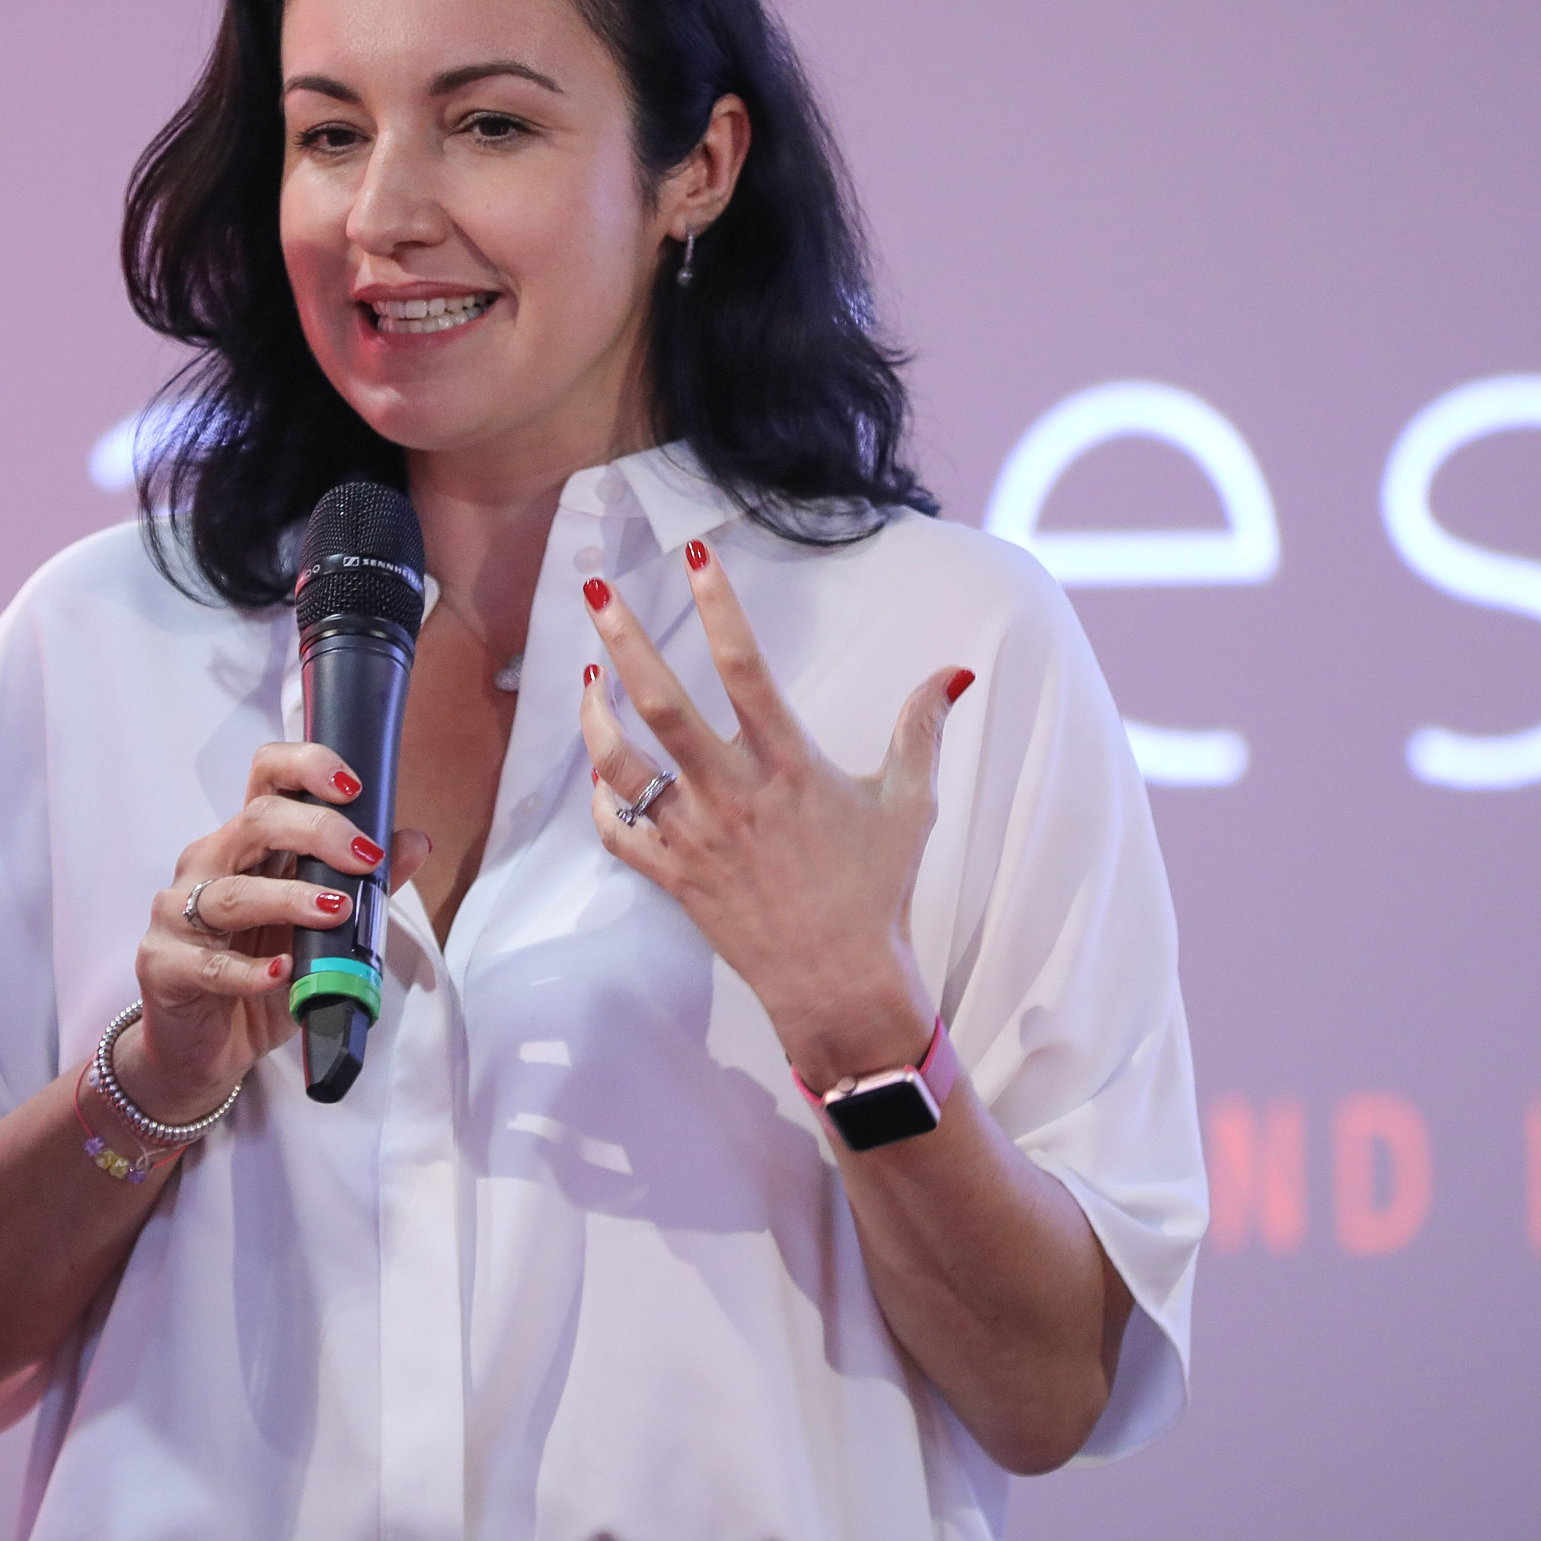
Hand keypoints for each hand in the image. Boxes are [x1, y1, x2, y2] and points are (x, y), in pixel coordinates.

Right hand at [121, 742, 428, 1122]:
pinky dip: (250, 970)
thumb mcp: (320, 934)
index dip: (306, 767)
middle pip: (255, 822)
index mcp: (246, 844)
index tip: (353, 788)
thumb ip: (364, 887)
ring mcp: (177, 913)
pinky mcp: (163, 965)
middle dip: (316, 831)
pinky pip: (209, 964)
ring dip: (290, 898)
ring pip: (231, 892)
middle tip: (365, 857)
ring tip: (336, 912)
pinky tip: (282, 974)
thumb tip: (415, 841)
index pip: (266, 777)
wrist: (203, 1050)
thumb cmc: (260, 978)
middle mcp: (208, 864)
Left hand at [577, 540, 972, 1086]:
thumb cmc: (876, 892)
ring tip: (585, 674)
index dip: (718, 607)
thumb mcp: (910, 806)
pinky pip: (617, 833)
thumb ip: (921, 731)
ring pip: (622, 766)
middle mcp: (734, 794)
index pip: (746, 669)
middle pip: (662, 705)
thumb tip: (955, 672)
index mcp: (789, 767)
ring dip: (594, 717)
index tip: (695, 556)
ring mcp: (695, 837)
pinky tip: (599, 770)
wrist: (839, 985)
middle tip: (594, 590)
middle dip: (624, 640)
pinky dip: (599, 800)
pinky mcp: (674, 877)